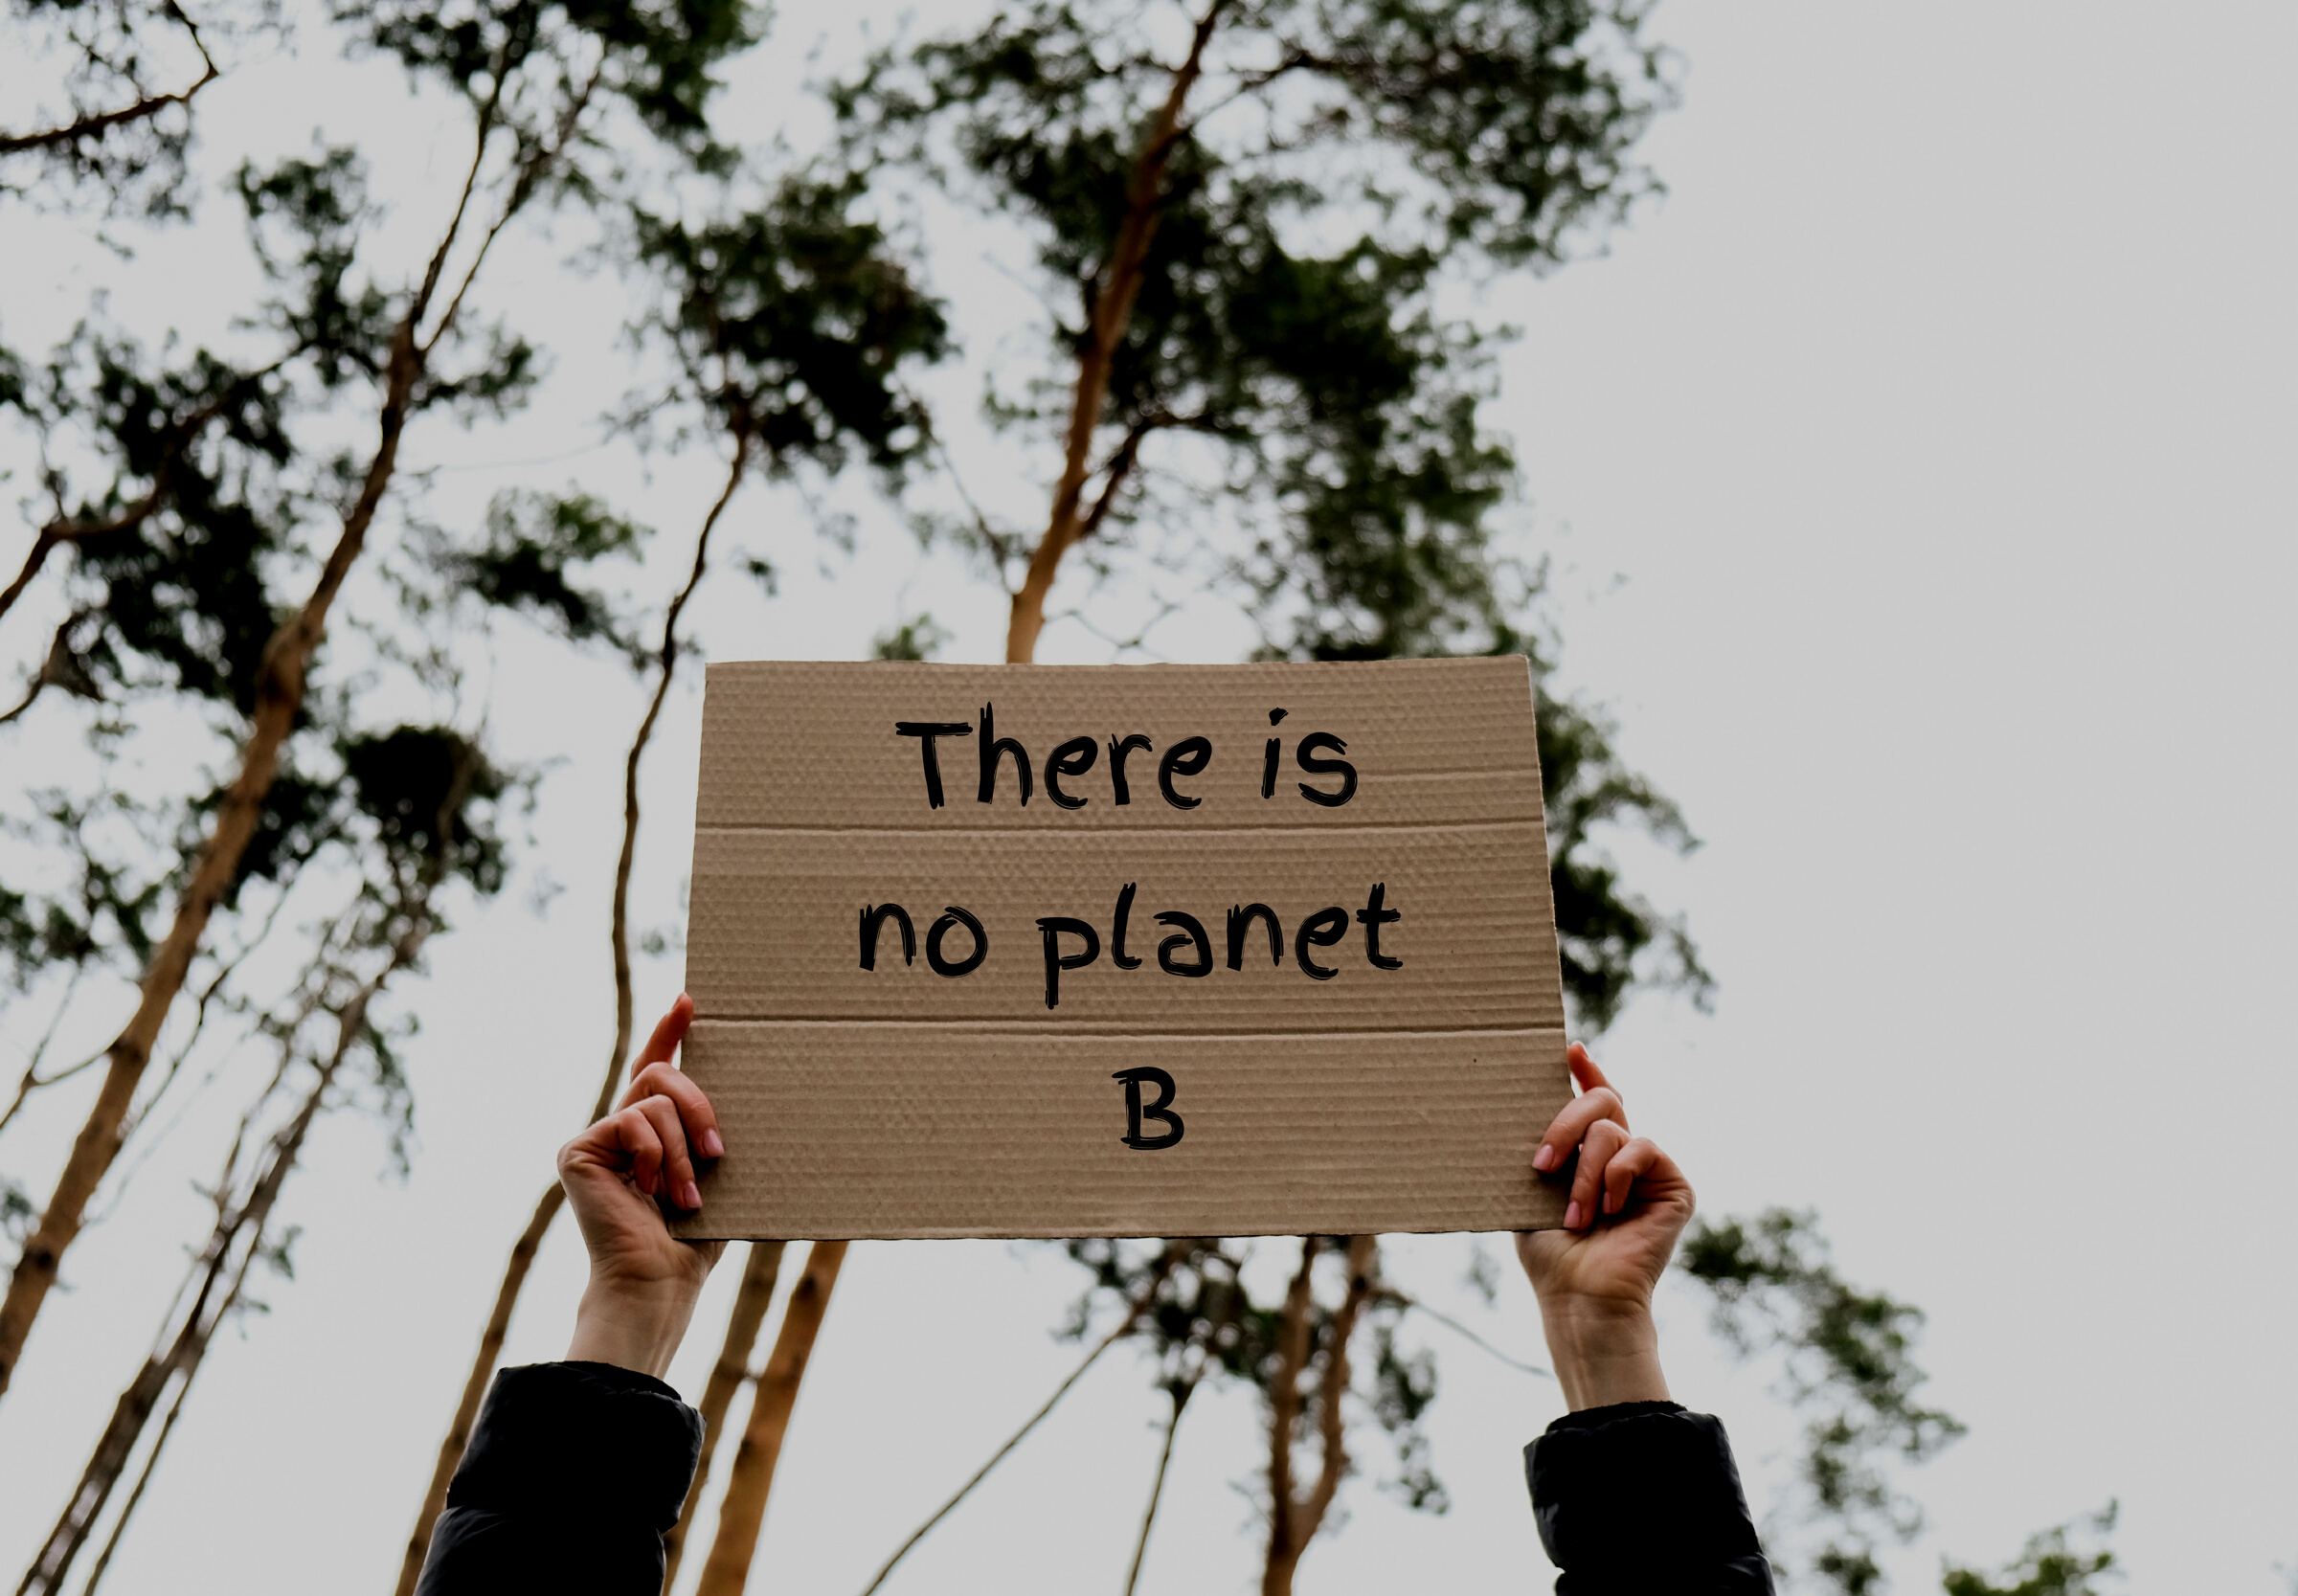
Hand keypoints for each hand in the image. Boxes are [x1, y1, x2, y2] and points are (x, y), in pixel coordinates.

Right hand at [558, 994, 726, 1377]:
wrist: (659, 1280)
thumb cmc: (695, 1238)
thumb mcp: (714, 1170)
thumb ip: (711, 1129)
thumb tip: (754, 1087)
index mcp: (653, 1132)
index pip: (657, 1068)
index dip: (670, 1032)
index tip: (690, 1000)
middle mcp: (621, 1129)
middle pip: (659, 1072)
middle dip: (698, 1104)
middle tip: (717, 1150)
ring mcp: (597, 1138)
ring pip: (653, 1098)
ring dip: (681, 1148)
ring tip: (686, 1194)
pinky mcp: (578, 1150)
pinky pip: (633, 1121)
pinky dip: (655, 1154)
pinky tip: (650, 1192)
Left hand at [1515, 1043, 1694, 1408]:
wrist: (1581, 1297)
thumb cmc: (1550, 1255)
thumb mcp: (1530, 1192)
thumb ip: (1538, 1152)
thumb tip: (1506, 1108)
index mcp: (1591, 1157)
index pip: (1595, 1103)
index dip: (1586, 1071)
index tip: (1569, 1049)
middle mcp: (1623, 1157)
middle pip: (1602, 1101)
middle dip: (1564, 1122)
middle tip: (1540, 1163)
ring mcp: (1650, 1171)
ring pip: (1612, 1129)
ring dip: (1584, 1172)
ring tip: (1576, 1216)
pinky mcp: (1675, 1186)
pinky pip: (1643, 1149)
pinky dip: (1616, 1175)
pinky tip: (1609, 1209)